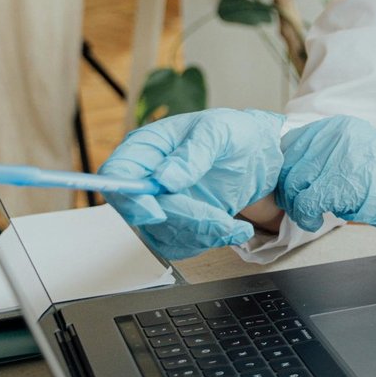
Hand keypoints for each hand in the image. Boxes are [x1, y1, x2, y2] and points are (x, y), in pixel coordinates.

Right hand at [100, 108, 283, 258]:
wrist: (258, 154)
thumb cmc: (234, 134)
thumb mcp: (220, 131)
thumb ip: (194, 152)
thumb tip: (164, 179)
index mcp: (147, 146)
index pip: (116, 175)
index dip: (130, 197)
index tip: (158, 211)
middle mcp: (146, 177)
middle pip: (140, 212)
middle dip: (183, 220)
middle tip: (220, 220)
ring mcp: (159, 203)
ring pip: (161, 233)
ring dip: (200, 235)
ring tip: (234, 225)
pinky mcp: (175, 223)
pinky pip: (179, 245)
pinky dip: (207, 242)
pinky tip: (233, 229)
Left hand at [276, 115, 375, 245]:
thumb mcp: (358, 154)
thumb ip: (328, 156)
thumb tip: (293, 171)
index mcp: (339, 126)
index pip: (292, 143)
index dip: (287, 169)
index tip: (294, 186)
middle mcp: (337, 136)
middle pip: (289, 164)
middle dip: (289, 189)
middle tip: (299, 204)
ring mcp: (339, 158)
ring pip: (294, 184)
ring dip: (297, 205)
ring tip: (310, 214)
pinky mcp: (342, 182)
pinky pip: (306, 203)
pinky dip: (306, 217)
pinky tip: (315, 221)